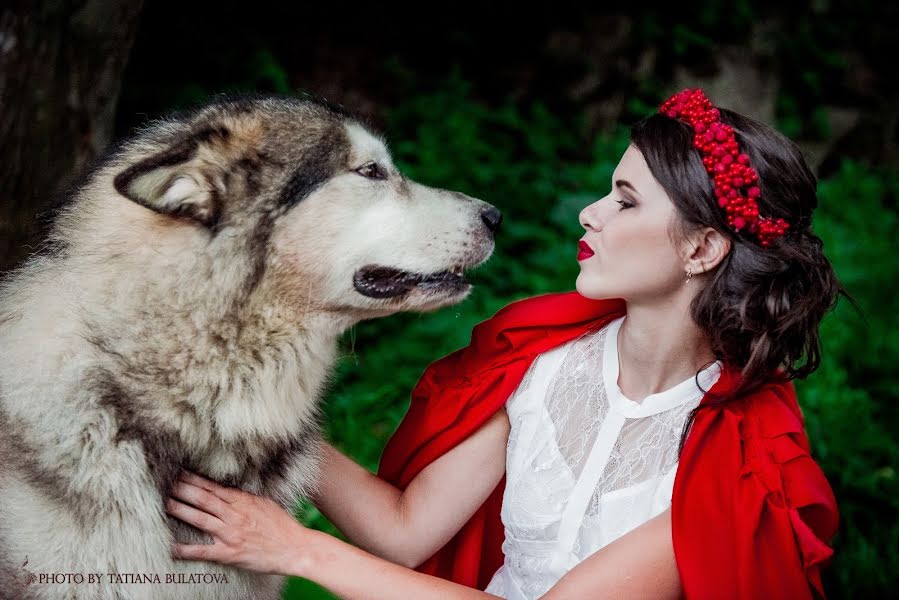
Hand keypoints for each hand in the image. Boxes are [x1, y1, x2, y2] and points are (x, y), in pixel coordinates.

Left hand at [166, 471, 309, 575]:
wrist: (295, 548)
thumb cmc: (282, 526)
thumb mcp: (265, 504)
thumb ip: (245, 498)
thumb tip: (231, 492)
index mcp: (243, 501)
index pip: (212, 487)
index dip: (193, 479)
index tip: (178, 472)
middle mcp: (234, 515)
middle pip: (202, 498)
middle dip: (181, 489)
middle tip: (162, 482)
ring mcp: (230, 534)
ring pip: (199, 518)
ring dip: (179, 510)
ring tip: (163, 503)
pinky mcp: (229, 553)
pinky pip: (202, 551)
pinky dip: (185, 550)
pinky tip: (170, 547)